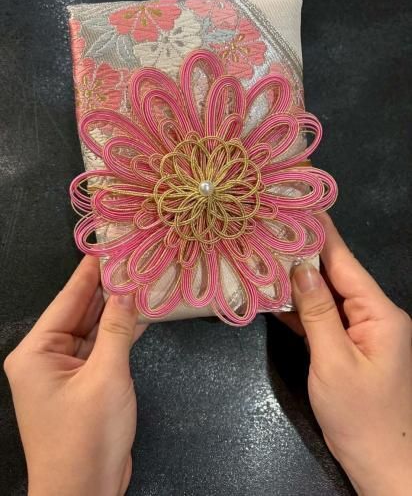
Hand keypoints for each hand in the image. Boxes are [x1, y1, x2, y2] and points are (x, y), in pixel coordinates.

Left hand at [3, 256, 145, 495]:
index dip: (89, 271)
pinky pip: (103, 349)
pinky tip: (141, 313)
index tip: (107, 244)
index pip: (67, 299)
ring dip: (117, 310)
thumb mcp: (106, 376)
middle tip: (131, 257)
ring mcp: (67, 370)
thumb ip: (118, 328)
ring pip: (95, 330)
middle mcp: (47, 356)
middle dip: (107, 288)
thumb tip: (127, 288)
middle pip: (81, 312)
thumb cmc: (86, 436)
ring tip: (141, 278)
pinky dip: (121, 333)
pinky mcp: (86, 383)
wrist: (86, 493)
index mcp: (36, 351)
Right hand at [289, 214, 411, 495]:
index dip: (321, 233)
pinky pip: (323, 318)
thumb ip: (317, 311)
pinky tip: (277, 294)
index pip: (344, 263)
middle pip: (335, 276)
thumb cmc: (361, 416)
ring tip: (267, 252)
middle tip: (272, 227)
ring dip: (299, 279)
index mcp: (379, 313)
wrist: (383, 465)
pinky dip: (301, 307)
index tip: (300, 206)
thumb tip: (300, 268)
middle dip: (304, 252)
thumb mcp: (334, 361)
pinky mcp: (349, 347)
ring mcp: (361, 332)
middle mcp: (373, 316)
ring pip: (326, 296)